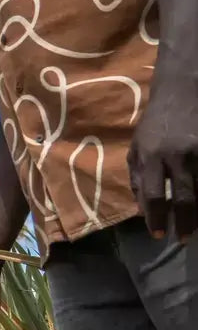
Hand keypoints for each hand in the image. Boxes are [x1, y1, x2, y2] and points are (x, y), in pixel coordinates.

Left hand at [129, 79, 197, 241]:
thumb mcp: (137, 147)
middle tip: (183, 239)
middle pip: (183, 198)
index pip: (152, 195)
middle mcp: (175, 155)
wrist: (182, 91)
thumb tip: (141, 209)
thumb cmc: (156, 124)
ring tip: (195, 227)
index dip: (155, 218)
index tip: (158, 235)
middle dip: (184, 222)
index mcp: (150, 156)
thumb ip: (137, 177)